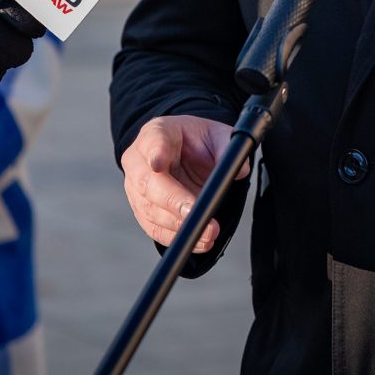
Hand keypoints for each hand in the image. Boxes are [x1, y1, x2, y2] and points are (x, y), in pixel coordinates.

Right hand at [120, 115, 246, 252]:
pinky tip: (199, 241)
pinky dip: (176, 237)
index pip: (152, 140)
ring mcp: (136, 189)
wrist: (184, 154)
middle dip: (173, 201)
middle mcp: (139, 161)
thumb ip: (227, 148)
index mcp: (156, 133)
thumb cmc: (198, 142)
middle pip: (147, 183)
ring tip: (208, 233)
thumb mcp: (216, 135)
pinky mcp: (142, 211)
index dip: (155, 153)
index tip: (159, 163)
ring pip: (150, 210)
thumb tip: (239, 171)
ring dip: (178, 225)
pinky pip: (154, 228)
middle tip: (197, 214)